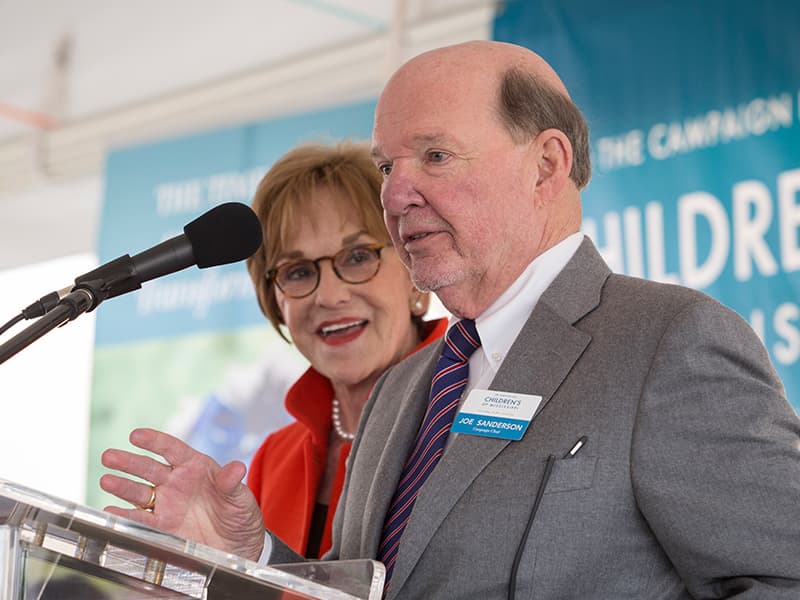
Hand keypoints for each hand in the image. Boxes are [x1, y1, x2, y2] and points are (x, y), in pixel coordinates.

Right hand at [100, 428, 265, 561]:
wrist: (238, 547)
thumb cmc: (241, 516)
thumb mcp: (241, 499)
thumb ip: (232, 484)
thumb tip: (238, 467)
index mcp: (196, 468)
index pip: (172, 450)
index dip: (155, 441)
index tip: (136, 435)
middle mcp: (177, 483)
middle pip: (149, 468)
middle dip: (129, 462)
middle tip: (109, 456)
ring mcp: (167, 505)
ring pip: (139, 492)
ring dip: (122, 486)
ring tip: (106, 480)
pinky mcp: (162, 528)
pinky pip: (140, 520)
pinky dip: (125, 517)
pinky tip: (111, 513)